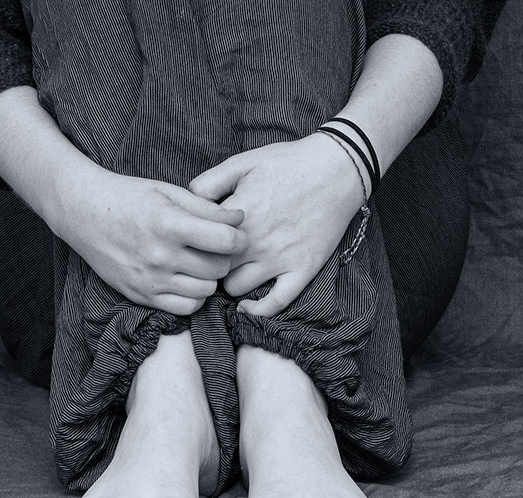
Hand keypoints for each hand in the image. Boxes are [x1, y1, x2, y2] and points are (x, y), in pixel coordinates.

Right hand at [50, 166, 248, 315]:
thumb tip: (240, 220)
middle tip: (215, 247)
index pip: (226, 241)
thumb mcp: (168, 192)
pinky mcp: (140, 295)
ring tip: (198, 262)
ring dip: (209, 278)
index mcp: (169, 224)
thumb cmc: (128, 197)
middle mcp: (160, 256)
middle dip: (224, 257)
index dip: (239, 237)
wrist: (83, 214)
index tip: (234, 233)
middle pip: (219, 268)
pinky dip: (194, 297)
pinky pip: (185, 308)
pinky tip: (186, 280)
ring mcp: (150, 279)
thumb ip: (207, 208)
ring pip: (206, 291)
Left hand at [188, 133, 367, 316]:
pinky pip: (275, 303)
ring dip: (228, 282)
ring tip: (230, 272)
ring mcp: (279, 259)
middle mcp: (255, 242)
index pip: (197, 243)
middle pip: (212, 268)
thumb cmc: (288, 162)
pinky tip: (247, 306)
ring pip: (236, 288)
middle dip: (205, 265)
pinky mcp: (302, 270)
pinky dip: (257, 310)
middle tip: (207, 259)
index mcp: (237, 216)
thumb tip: (185, 204)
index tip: (192, 242)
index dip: (191, 244)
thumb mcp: (241, 162)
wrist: (338, 168)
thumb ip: (208, 183)